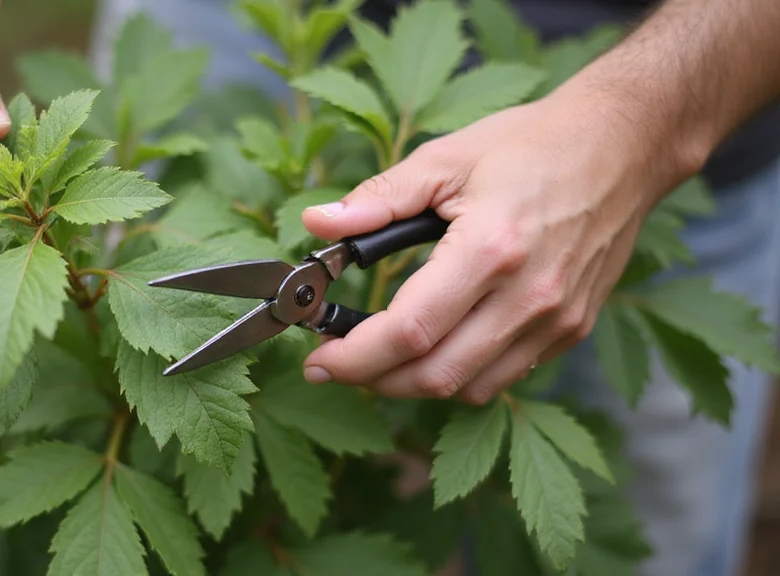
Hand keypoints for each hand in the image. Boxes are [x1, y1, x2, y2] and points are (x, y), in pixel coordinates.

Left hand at [300, 93, 676, 403]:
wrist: (622, 146)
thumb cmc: (531, 145)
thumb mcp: (445, 157)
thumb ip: (376, 198)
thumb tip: (316, 224)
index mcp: (491, 248)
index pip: (410, 331)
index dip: (355, 357)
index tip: (318, 359)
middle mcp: (529, 296)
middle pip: (435, 375)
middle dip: (372, 380)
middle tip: (335, 364)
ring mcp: (556, 319)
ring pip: (469, 387)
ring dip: (412, 384)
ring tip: (378, 359)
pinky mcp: (572, 329)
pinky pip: (502, 377)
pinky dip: (458, 375)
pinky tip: (435, 348)